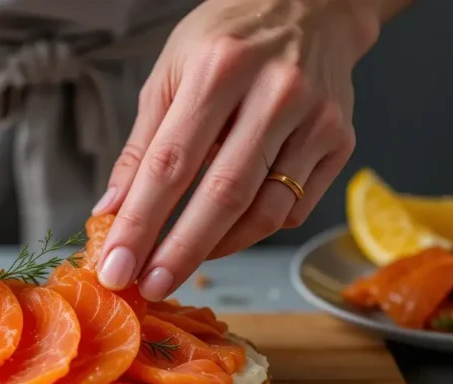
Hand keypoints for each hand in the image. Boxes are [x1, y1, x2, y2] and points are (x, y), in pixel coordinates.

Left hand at [93, 0, 379, 300]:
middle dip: (180, 251)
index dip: (140, 223)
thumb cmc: (228, 39)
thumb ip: (142, 145)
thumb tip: (112, 209)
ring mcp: (315, 119)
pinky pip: (293, 208)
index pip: (170, 163)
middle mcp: (275, 92)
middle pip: (222, 194)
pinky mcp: (340, 141)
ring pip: (265, 210)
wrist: (310, 5)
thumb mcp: (171, 73)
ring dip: (218, 249)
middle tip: (149, 287)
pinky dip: (253, 231)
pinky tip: (226, 232)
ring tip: (181, 265)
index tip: (116, 266)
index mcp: (220, 68)